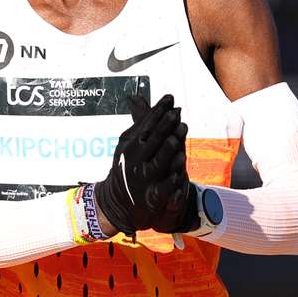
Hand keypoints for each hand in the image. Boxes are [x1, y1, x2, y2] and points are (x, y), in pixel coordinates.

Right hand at [95, 95, 185, 233]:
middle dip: (165, 126)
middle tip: (176, 112)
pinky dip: (172, 181)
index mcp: (130, 145)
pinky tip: (180, 172)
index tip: (170, 98)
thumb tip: (136, 96)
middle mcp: (135, 160)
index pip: (146, 124)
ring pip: (159, 163)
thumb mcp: (130, 142)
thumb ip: (140, 121)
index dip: (158, 111)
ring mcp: (144, 179)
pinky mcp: (153, 197)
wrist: (118, 201)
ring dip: (168, 150)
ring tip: (177, 138)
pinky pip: (165, 188)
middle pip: (153, 140)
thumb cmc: (131, 164)